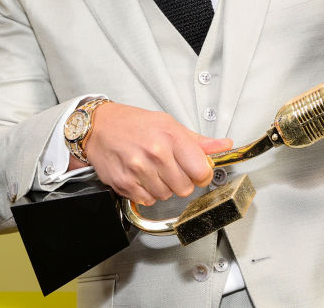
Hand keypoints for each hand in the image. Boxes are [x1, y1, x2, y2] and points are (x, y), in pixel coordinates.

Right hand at [83, 102, 232, 205]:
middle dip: (181, 181)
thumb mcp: (168, 124)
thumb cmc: (133, 123)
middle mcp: (156, 153)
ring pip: (167, 195)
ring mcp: (139, 169)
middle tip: (170, 168)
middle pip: (185, 188)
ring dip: (163, 187)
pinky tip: (141, 176)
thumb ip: (198, 141)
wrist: (99, 127)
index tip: (195, 170)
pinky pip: (148, 200)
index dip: (201, 174)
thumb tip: (224, 146)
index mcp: (171, 136)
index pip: (202, 171)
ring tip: (153, 169)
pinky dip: (147, 192)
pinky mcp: (125, 183)